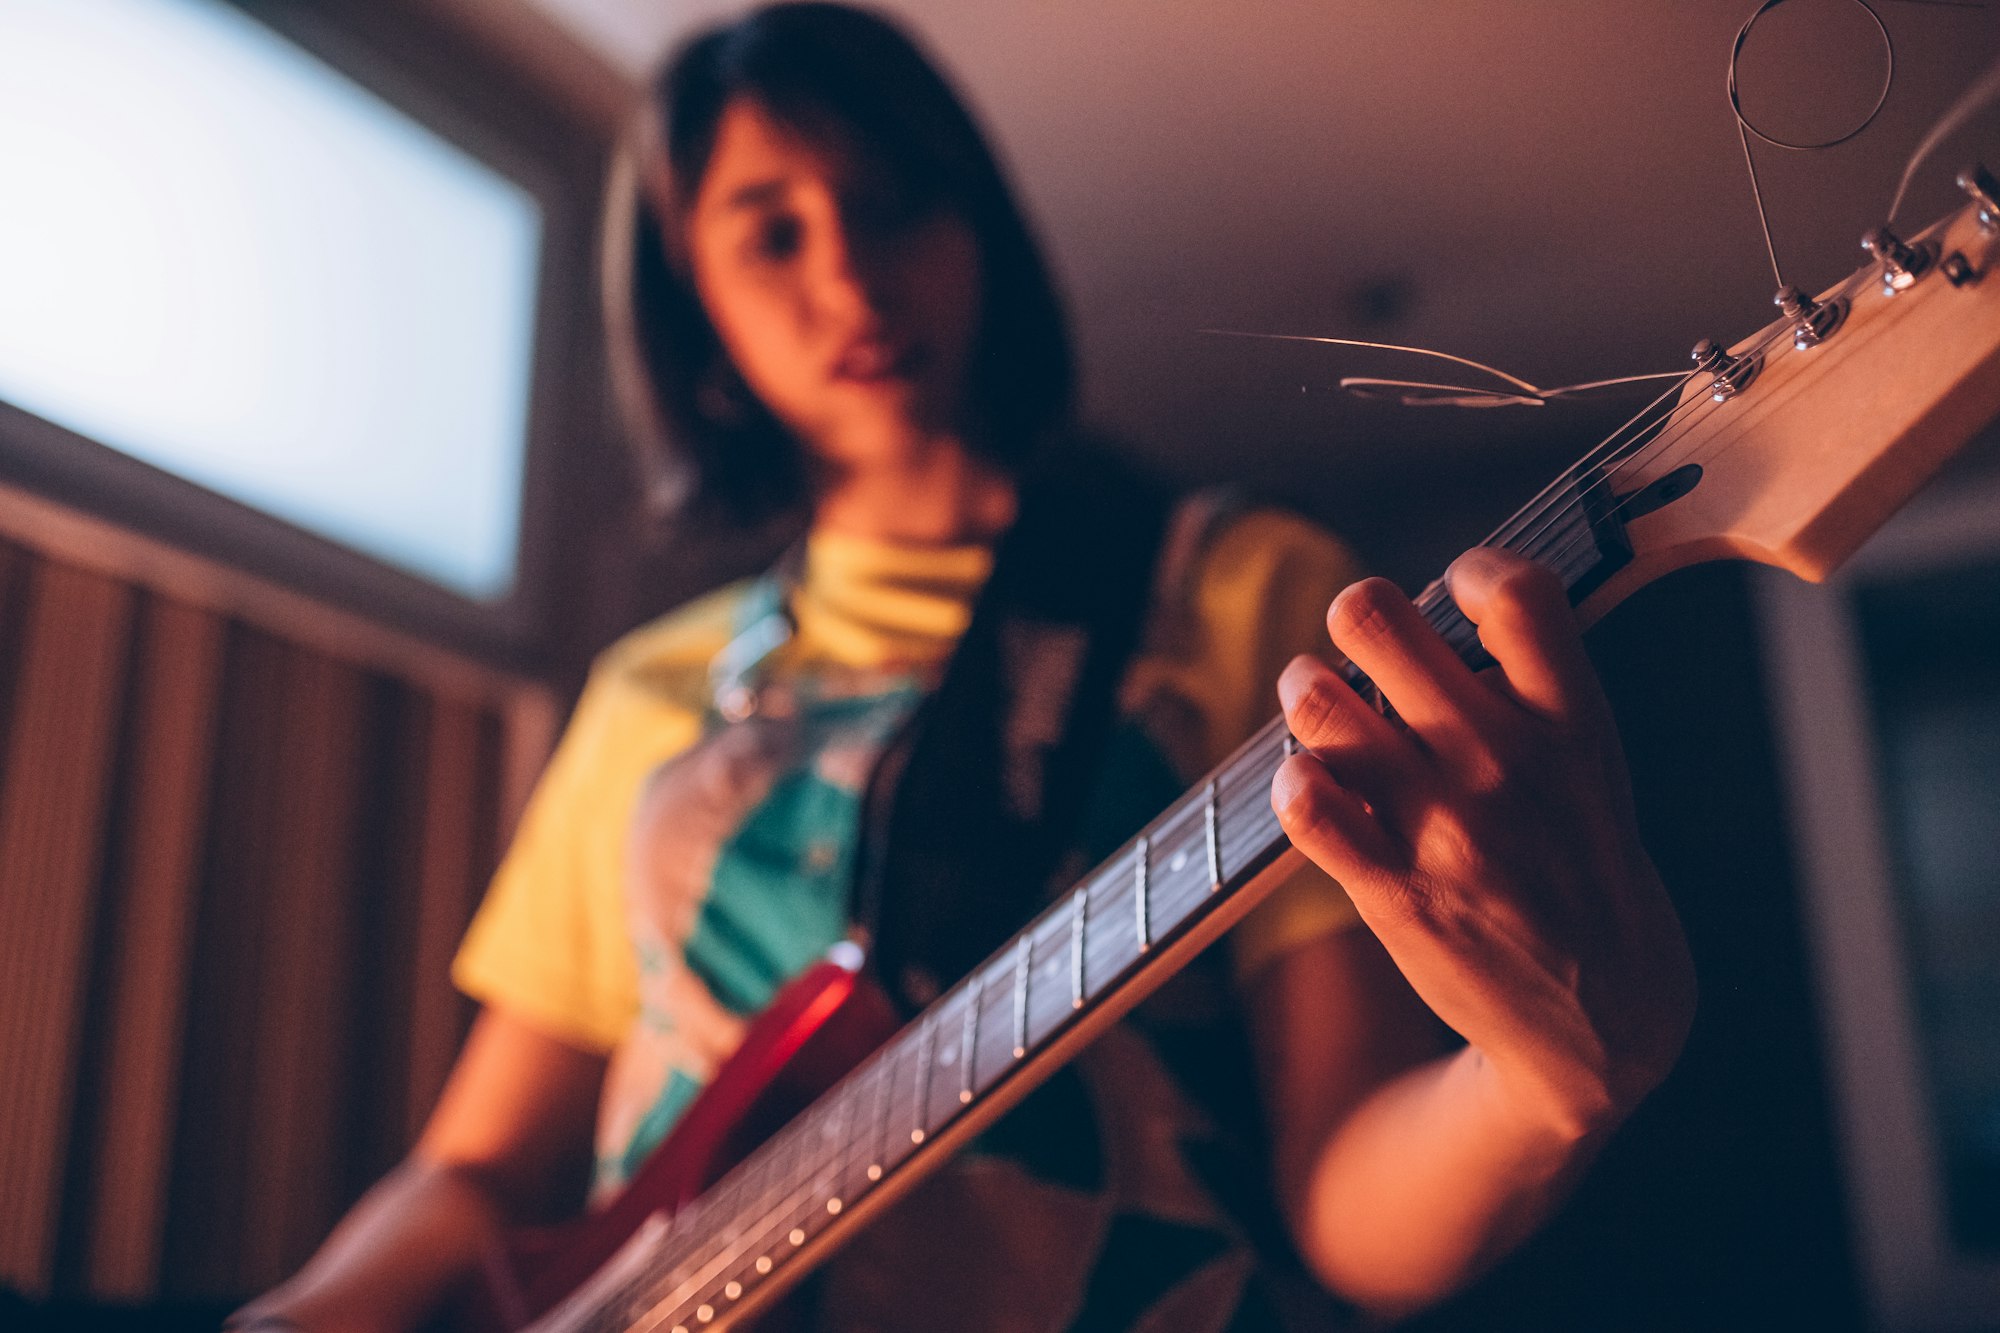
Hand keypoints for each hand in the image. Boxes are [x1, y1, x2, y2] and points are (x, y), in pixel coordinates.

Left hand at [1271, 547, 1693, 1142]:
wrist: (1606, 1016)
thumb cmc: (1583, 865)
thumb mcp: (1593, 766)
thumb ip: (1530, 689)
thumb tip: (1444, 605)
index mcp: (1571, 724)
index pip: (1518, 594)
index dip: (1472, 570)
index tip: (1457, 591)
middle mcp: (1505, 763)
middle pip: (1378, 622)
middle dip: (1355, 612)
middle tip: (1355, 633)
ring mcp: (1447, 828)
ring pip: (1321, 705)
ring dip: (1304, 688)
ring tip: (1313, 695)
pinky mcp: (1397, 893)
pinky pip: (1307, 810)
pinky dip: (1293, 784)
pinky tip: (1308, 785)